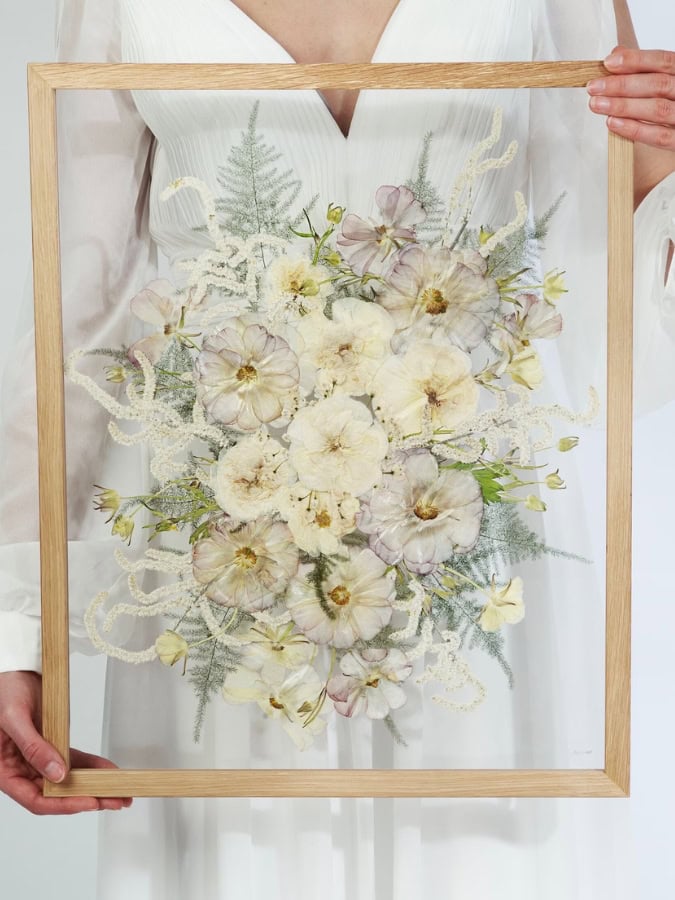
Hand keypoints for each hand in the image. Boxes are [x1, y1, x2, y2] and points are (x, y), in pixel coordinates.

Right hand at [0, 670, 132, 814]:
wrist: (14, 671)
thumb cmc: (5, 692)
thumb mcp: (15, 718)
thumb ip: (34, 747)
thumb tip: (58, 774)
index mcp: (5, 772)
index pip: (36, 799)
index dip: (64, 804)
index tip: (90, 802)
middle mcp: (21, 770)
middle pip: (55, 794)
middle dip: (86, 798)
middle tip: (115, 800)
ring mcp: (37, 759)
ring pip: (67, 780)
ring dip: (92, 785)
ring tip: (118, 790)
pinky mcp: (50, 746)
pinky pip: (72, 760)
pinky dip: (89, 765)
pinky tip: (107, 769)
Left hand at [587, 46, 674, 149]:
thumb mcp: (666, 80)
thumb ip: (644, 68)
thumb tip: (617, 53)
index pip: (663, 61)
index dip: (636, 60)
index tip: (609, 62)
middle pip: (658, 85)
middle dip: (622, 85)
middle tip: (594, 87)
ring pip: (657, 109)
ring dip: (624, 106)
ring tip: (597, 104)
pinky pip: (659, 136)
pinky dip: (635, 129)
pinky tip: (613, 123)